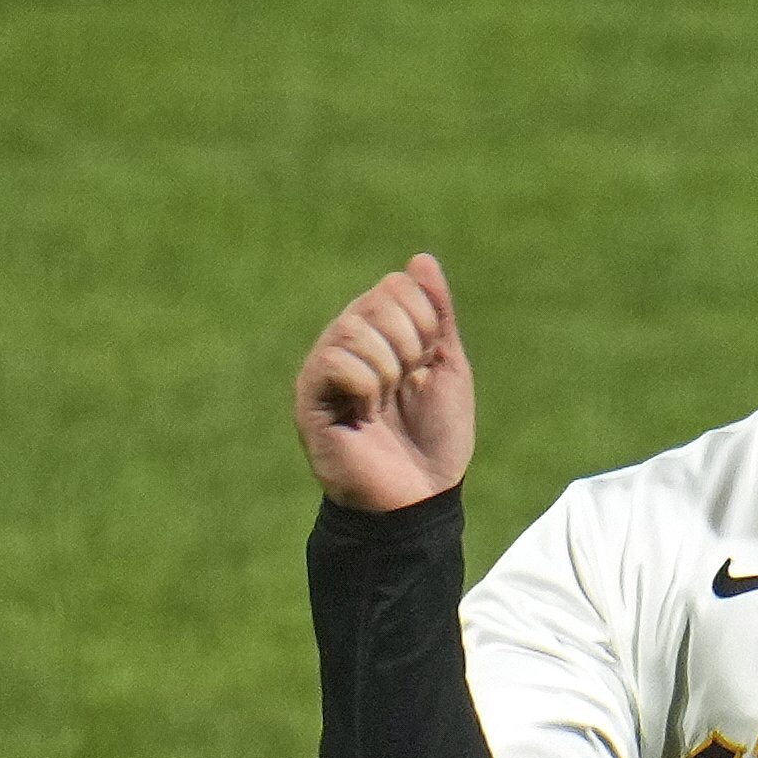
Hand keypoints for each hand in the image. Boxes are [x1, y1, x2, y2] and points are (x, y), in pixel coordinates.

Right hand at [292, 253, 474, 511]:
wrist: (420, 497)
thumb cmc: (435, 439)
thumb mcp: (448, 368)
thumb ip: (437, 315)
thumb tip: (421, 260)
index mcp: (379, 335)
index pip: (397, 286)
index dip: (425, 321)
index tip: (427, 364)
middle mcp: (346, 344)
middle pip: (377, 299)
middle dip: (410, 342)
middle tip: (406, 385)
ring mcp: (324, 369)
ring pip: (354, 326)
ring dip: (389, 366)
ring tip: (385, 402)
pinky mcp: (309, 398)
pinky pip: (335, 359)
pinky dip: (364, 382)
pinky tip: (363, 411)